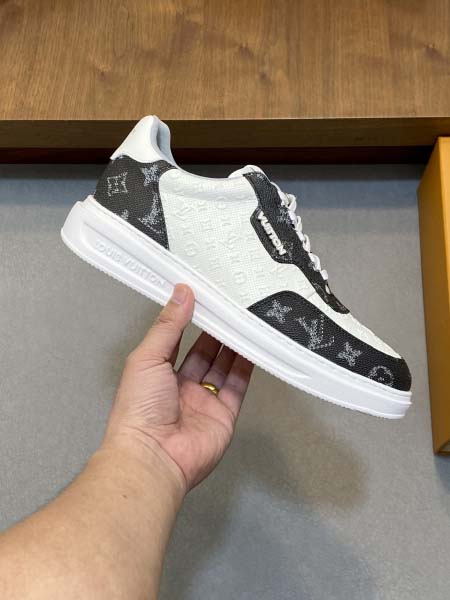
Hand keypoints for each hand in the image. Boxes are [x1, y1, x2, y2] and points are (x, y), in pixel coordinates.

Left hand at [104, 284, 253, 492]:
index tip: (204, 298)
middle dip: (216, 331)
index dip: (189, 320)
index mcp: (157, 373)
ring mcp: (204, 401)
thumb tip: (182, 293)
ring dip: (233, 346)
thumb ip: (168, 326)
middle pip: (203, 353)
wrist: (154, 456)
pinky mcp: (224, 415)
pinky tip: (253, 347)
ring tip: (245, 320)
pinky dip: (247, 368)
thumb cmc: (140, 407)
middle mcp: (181, 387)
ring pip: (223, 367)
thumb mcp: (147, 358)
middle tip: (231, 308)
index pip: (177, 341)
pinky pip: (238, 386)